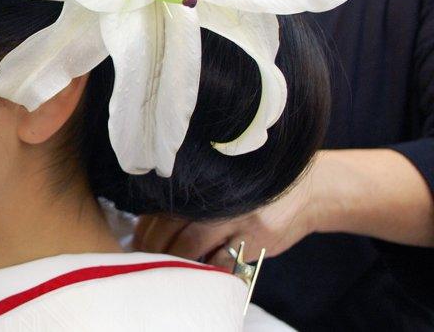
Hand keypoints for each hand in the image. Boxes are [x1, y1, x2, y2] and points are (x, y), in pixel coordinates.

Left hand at [132, 167, 319, 265]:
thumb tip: (153, 216)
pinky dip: (207, 269)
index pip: (168, 201)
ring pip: (194, 244)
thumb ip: (197, 196)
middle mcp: (223, 196)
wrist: (313, 190)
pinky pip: (224, 262)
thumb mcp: (229, 181)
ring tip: (164, 264)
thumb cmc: (261, 186)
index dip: (148, 222)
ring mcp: (242, 218)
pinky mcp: (260, 240)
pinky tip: (199, 269)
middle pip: (175, 223)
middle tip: (144, 253)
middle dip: (155, 243)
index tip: (137, 235)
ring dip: (175, 258)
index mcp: (211, 179)